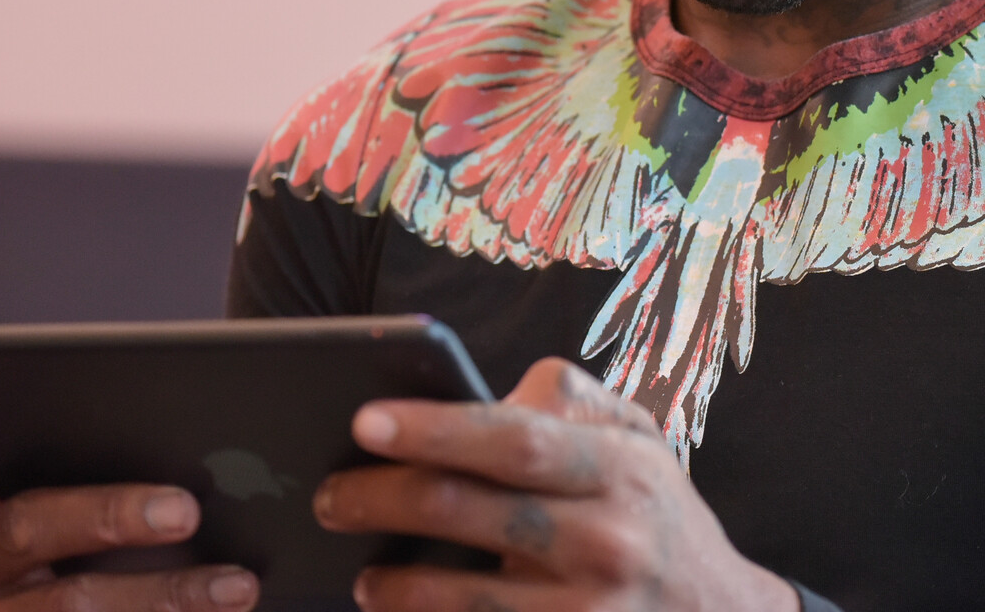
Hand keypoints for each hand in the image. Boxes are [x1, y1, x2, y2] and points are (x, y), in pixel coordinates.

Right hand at [0, 407, 259, 610]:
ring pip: (71, 608)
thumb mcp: (70, 492)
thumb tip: (193, 437)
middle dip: (110, 515)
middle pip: (26, 529)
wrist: (48, 606)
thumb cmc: (84, 527)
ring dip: (165, 596)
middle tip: (186, 508)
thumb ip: (98, 461)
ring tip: (239, 583)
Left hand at [313, 358, 798, 610]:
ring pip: (465, 595)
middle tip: (328, 495)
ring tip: (361, 570)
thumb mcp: (637, 439)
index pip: (515, 438)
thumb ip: (565, 403)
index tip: (366, 420)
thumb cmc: (656, 511)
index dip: (435, 429)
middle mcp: (609, 537)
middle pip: (472, 511)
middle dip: (384, 499)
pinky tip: (399, 608)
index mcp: (620, 466)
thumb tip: (471, 394)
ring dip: (395, 583)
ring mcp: (592, 609)